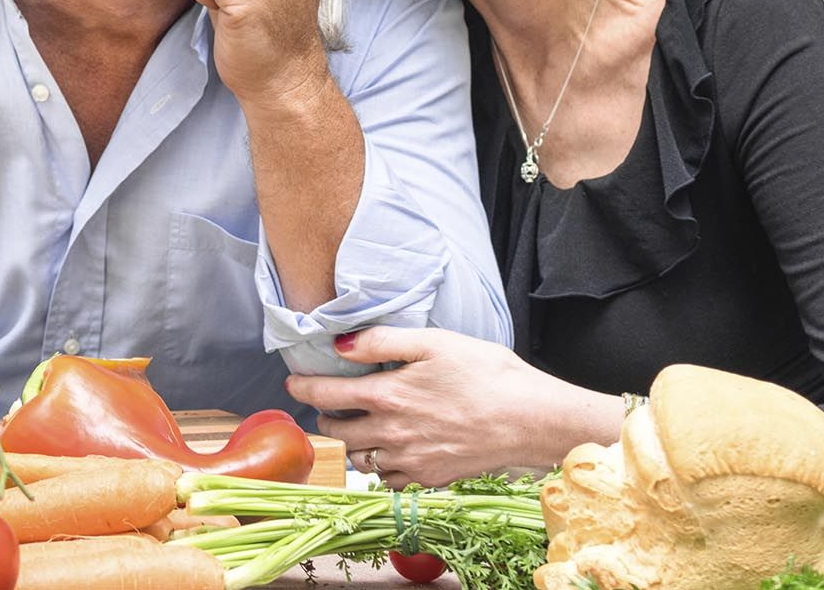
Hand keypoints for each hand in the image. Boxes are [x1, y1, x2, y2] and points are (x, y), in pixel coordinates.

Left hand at [285, 327, 619, 487]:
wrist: (530, 419)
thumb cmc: (488, 374)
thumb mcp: (434, 342)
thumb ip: (382, 342)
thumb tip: (341, 344)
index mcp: (386, 395)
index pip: (327, 394)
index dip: (304, 388)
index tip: (293, 383)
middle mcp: (390, 432)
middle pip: (338, 431)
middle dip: (326, 417)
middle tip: (328, 405)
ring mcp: (409, 459)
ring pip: (360, 460)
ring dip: (351, 444)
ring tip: (357, 428)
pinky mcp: (430, 478)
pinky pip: (389, 480)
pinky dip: (382, 469)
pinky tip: (391, 452)